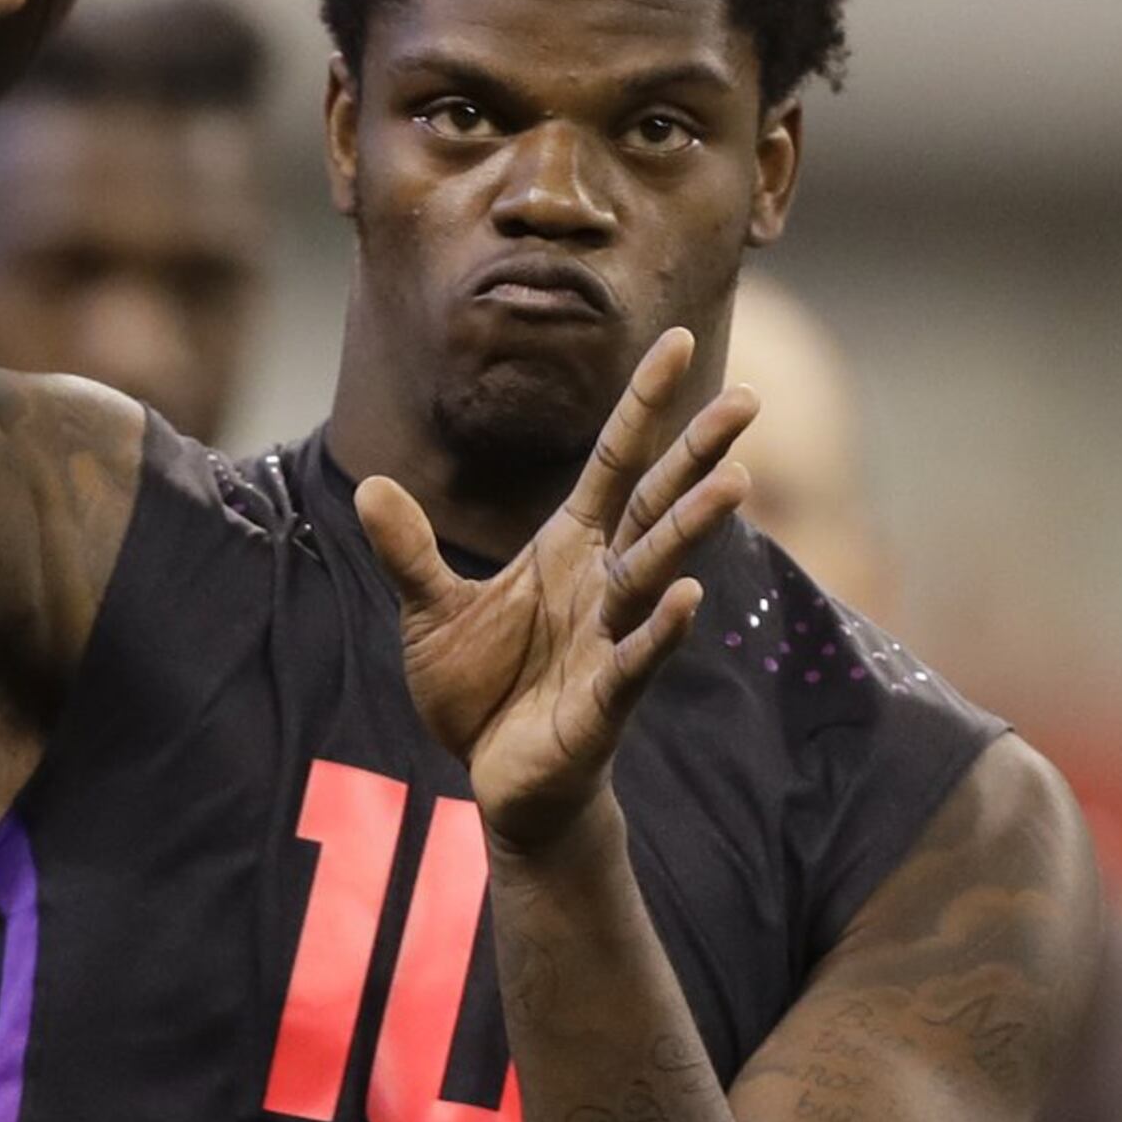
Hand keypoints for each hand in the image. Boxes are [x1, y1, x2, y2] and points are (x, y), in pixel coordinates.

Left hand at [358, 328, 756, 852]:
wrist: (497, 782)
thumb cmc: (480, 691)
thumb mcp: (429, 611)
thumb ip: (408, 552)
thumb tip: (374, 486)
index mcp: (568, 548)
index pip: (614, 461)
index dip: (643, 403)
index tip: (677, 338)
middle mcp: (601, 582)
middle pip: (655, 503)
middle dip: (697, 451)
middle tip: (747, 396)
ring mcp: (609, 638)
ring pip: (656, 571)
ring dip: (691, 527)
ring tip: (733, 480)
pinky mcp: (605, 701)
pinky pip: (636, 658)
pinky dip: (660, 629)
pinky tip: (690, 596)